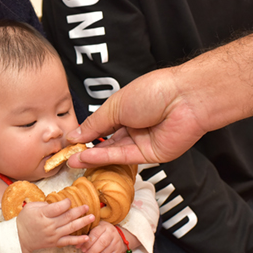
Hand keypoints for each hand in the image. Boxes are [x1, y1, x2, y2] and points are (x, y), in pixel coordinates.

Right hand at [17, 198, 93, 252]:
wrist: (20, 238)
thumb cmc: (25, 220)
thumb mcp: (30, 207)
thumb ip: (44, 204)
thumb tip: (57, 203)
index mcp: (42, 214)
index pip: (58, 208)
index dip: (66, 203)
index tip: (70, 200)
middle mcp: (49, 225)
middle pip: (67, 217)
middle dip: (79, 211)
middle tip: (87, 206)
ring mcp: (53, 235)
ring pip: (71, 228)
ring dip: (83, 222)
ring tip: (92, 217)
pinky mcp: (55, 242)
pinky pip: (68, 241)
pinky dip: (78, 240)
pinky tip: (87, 237)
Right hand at [66, 69, 207, 167]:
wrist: (185, 99)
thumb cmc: (154, 91)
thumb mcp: (115, 105)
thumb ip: (94, 123)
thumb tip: (75, 134)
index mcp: (126, 109)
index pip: (101, 125)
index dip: (85, 134)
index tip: (69, 142)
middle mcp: (134, 127)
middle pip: (106, 142)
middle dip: (86, 150)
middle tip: (67, 157)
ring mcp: (142, 142)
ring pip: (113, 153)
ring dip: (92, 157)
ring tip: (72, 161)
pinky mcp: (150, 156)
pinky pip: (124, 158)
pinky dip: (105, 158)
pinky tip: (87, 158)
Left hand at [79, 222, 134, 252]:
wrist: (118, 235)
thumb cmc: (102, 231)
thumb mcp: (95, 228)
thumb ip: (86, 234)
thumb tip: (77, 245)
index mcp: (104, 226)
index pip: (95, 234)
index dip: (88, 242)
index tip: (81, 248)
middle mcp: (112, 233)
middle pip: (102, 244)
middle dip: (91, 252)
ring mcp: (116, 243)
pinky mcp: (118, 251)